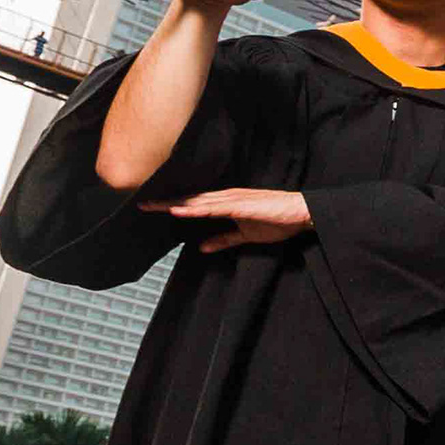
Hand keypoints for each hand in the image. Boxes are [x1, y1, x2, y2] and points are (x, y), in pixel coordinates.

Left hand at [159, 187, 308, 251]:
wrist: (303, 213)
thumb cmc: (279, 220)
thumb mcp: (246, 235)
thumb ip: (224, 239)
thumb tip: (202, 247)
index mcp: (227, 203)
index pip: (194, 204)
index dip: (173, 205)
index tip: (152, 207)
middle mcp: (226, 197)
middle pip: (190, 200)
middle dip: (165, 202)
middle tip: (142, 203)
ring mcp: (233, 199)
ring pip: (197, 202)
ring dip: (174, 204)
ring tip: (153, 206)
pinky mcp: (241, 206)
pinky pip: (213, 208)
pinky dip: (194, 210)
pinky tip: (179, 211)